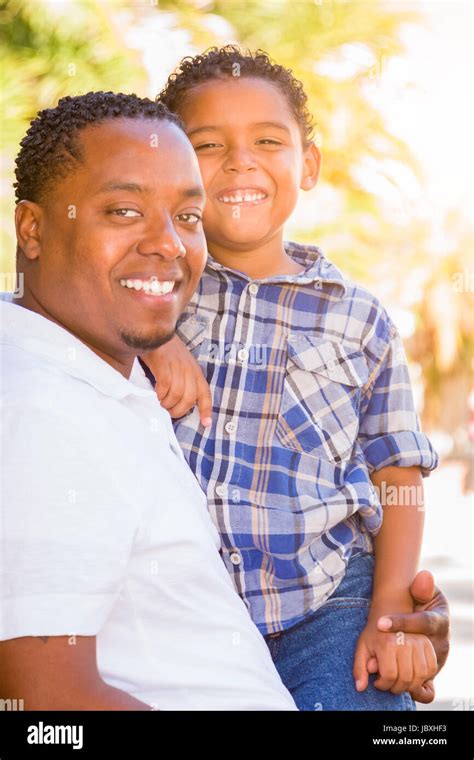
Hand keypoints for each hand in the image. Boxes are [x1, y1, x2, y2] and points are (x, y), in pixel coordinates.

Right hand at [142, 335, 212, 425]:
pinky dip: (160, 394)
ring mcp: (177, 366)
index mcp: (196, 372)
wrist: (157, 331)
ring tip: (161, 402)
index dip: (206, 410)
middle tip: (169, 411)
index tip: (206, 424)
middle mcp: (189, 370)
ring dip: (167, 403)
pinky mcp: (164, 364)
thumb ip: (185, 381)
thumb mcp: (182, 365)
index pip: (205, 393)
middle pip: (189, 399)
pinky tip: (157, 393)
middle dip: (178, 411)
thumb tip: (181, 402)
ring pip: (177, 394)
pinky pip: (165, 386)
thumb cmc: (168, 352)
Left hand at [353, 621, 437, 696]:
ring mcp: (419, 642)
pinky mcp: (428, 644)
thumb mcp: (362, 649)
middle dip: (396, 687)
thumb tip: (359, 688)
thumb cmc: (374, 635)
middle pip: (406, 678)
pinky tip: (413, 676)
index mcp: (387, 643)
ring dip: (411, 685)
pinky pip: (431, 668)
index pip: (389, 676)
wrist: (389, 613)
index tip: (378, 682)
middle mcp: (405, 642)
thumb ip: (359, 669)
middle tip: (389, 684)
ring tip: (401, 682)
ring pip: (420, 676)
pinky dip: (424, 677)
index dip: (383, 685)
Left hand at [375, 571, 449, 702]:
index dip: (402, 623)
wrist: (423, 614)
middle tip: (373, 657)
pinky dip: (415, 690)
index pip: (423, 622)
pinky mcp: (431, 673)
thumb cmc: (419, 600)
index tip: (380, 623)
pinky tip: (396, 686)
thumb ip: (420, 587)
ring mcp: (438, 659)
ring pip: (424, 671)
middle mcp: (441, 641)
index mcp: (439, 619)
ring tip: (379, 673)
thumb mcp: (419, 591)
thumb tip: (425, 575)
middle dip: (397, 653)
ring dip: (402, 673)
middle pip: (422, 651)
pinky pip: (428, 688)